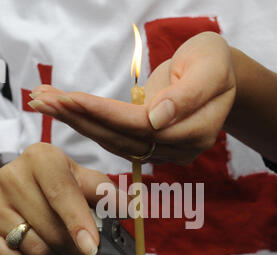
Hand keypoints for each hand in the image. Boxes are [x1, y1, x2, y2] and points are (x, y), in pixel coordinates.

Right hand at [0, 143, 116, 254]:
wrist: (18, 186)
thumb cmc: (56, 184)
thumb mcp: (81, 180)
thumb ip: (106, 193)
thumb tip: (133, 207)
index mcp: (42, 159)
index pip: (62, 193)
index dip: (79, 223)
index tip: (92, 248)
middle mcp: (13, 176)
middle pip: (50, 228)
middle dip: (74, 249)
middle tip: (86, 253)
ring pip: (32, 247)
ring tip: (61, 249)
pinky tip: (33, 247)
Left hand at [28, 32, 235, 164]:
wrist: (216, 76)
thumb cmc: (215, 65)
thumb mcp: (210, 69)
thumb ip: (187, 96)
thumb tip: (156, 119)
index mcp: (196, 131)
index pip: (144, 127)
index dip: (107, 115)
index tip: (72, 100)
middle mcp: (178, 148)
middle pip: (123, 138)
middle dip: (82, 120)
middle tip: (43, 101)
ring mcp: (163, 150)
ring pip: (114, 141)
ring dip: (78, 123)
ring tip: (44, 103)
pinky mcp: (149, 144)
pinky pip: (115, 137)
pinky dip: (88, 124)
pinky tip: (65, 111)